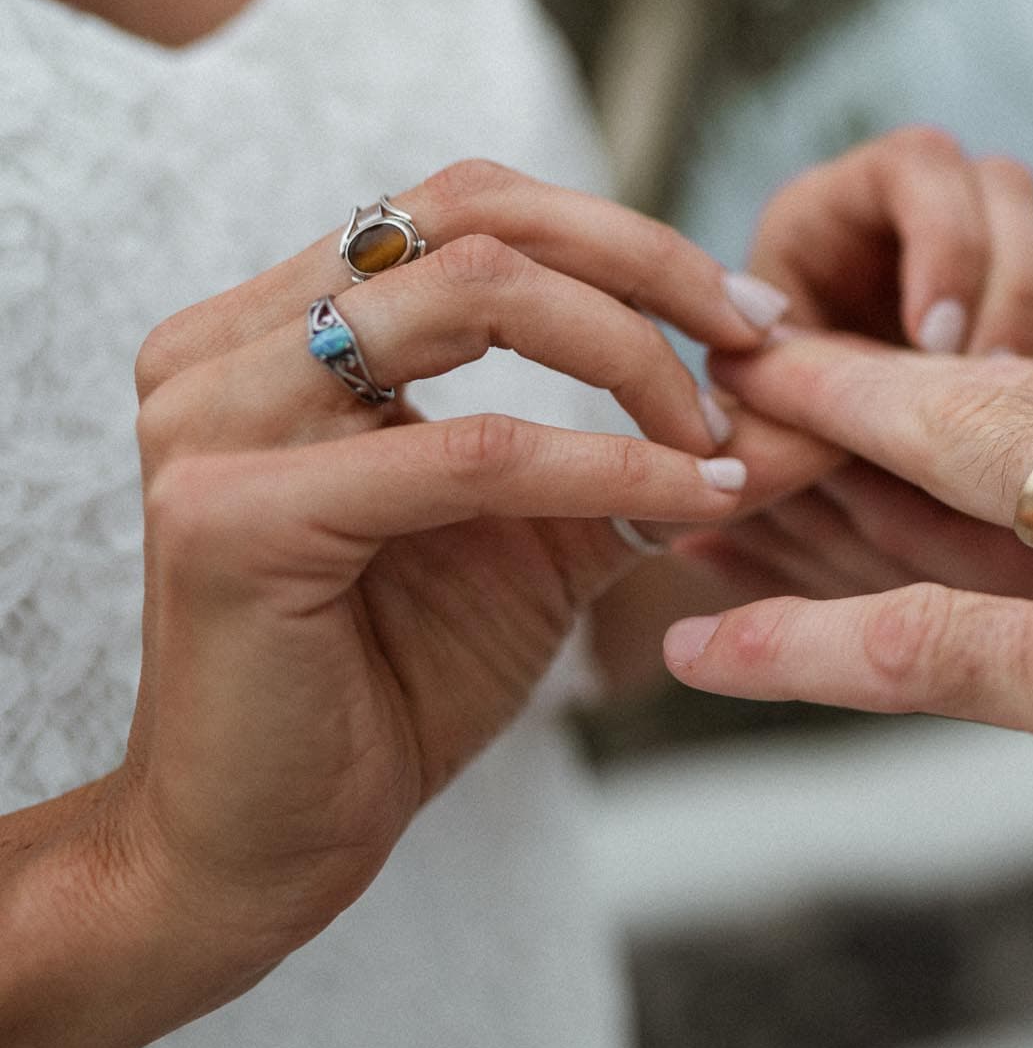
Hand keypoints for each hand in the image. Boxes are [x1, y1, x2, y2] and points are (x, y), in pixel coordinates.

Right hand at [0, 161, 760, 1047]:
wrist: (271, 843)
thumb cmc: (399, 678)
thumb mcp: (550, 533)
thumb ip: (650, 449)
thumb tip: (803, 391)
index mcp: (278, 322)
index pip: (473, 203)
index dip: (628, 239)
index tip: (752, 317)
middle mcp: (226, 345)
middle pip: (477, 217)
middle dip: (648, 268)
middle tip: (760, 341)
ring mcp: (212, 418)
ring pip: (478, 297)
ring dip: (636, 358)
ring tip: (716, 435)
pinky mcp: (229, 516)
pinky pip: (476, 452)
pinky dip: (608, 464)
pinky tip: (693, 494)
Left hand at [677, 336, 1032, 962]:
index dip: (985, 377)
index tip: (910, 368)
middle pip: (993, 401)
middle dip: (860, 378)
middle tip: (741, 352)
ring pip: (937, 488)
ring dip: (803, 475)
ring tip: (689, 452)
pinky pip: (929, 650)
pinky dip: (803, 649)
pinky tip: (699, 648)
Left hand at [681, 130, 1032, 603]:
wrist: (801, 449)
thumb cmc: (758, 419)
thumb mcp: (749, 413)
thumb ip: (771, 425)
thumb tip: (801, 444)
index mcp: (839, 204)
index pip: (917, 162)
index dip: (943, 237)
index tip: (931, 340)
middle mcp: (922, 208)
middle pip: (1005, 189)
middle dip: (1009, 289)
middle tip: (985, 380)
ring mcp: (984, 252)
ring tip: (1010, 421)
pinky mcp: (1025, 307)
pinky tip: (1032, 433)